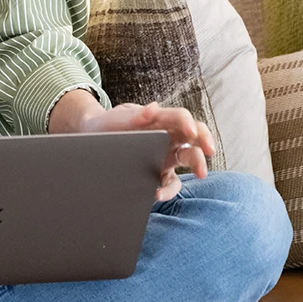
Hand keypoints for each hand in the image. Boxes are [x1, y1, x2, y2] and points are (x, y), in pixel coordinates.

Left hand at [80, 100, 215, 201]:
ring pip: (189, 158)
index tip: (190, 129)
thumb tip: (153, 108)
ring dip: (198, 164)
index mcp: (159, 119)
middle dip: (205, 141)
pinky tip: (157, 193)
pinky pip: (171, 183)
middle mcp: (168, 137)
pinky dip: (168, 190)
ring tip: (201, 174)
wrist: (94, 139)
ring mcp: (166, 156)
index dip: (187, 121)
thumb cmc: (110, 124)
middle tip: (209, 150)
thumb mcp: (120, 117)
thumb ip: (136, 115)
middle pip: (194, 136)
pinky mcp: (159, 173)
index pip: (180, 117)